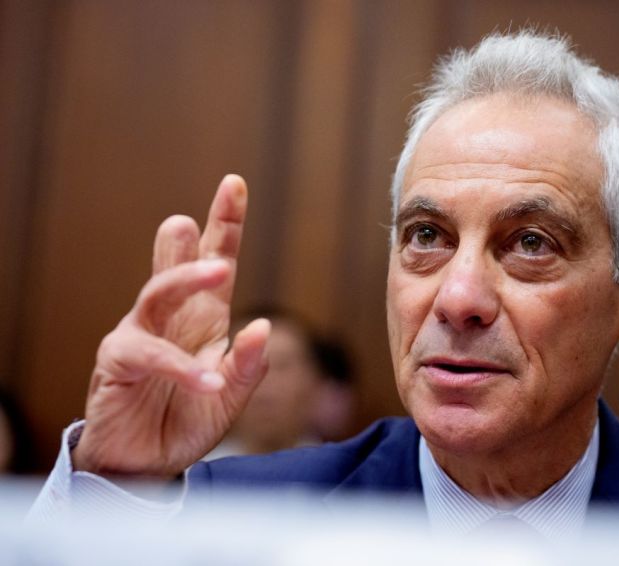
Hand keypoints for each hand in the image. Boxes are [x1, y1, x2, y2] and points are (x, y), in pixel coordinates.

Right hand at [73, 175, 269, 478]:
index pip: (215, 260)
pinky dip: (181, 367)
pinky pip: (149, 355)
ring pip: (157, 294)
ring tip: (221, 270)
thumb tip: (263, 325)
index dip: (225, 224)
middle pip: (177, 266)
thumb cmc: (188, 419)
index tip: (235, 184)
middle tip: (205, 211)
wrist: (148, 463)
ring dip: (187, 280)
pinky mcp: (118, 362)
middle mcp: (171, 318)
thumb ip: (249, 364)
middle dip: (190, 238)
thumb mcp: (232, 394)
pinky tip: (208, 378)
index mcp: (203, 317)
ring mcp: (140, 335)